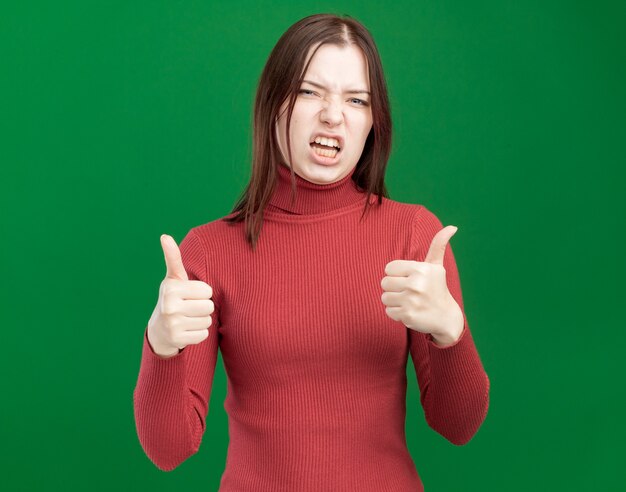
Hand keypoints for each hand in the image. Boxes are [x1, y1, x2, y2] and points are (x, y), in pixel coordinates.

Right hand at [147, 234, 214, 357]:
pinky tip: (187, 330)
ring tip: (188, 318)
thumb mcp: (174, 278)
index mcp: (171, 288)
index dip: (203, 293)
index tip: (190, 295)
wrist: (160, 328)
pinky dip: (198, 333)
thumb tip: (164, 236)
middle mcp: (169, 306)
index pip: (207, 291)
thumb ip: (173, 258)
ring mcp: (172, 325)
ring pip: (208, 321)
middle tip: (189, 308)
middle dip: (203, 307)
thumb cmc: (174, 297)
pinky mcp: (178, 340)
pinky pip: (204, 335)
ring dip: (201, 320)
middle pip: (209, 306)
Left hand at [380, 226, 463, 342]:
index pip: (389, 268)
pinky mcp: (407, 315)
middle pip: (384, 283)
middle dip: (394, 288)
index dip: (396, 274)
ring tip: (409, 301)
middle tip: (409, 292)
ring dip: (394, 301)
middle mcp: (416, 284)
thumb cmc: (437, 288)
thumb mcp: (436, 266)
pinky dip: (396, 313)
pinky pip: (388, 311)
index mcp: (420, 269)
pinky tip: (410, 311)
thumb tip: (452, 227)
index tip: (409, 279)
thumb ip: (438, 244)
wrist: (446, 317)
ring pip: (384, 297)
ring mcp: (412, 301)